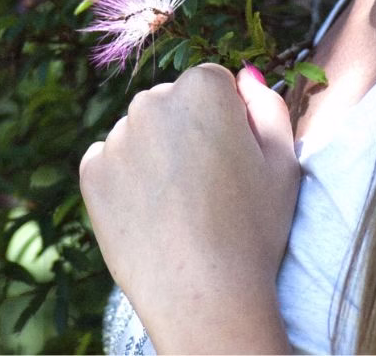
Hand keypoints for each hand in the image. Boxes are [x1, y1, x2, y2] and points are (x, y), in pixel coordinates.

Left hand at [79, 63, 297, 353]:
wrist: (204, 297)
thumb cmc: (253, 229)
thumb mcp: (283, 162)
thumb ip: (268, 107)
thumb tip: (245, 77)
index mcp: (203, 87)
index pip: (214, 84)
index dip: (228, 121)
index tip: (233, 159)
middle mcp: (153, 100)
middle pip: (173, 103)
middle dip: (188, 130)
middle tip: (207, 186)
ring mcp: (118, 136)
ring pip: (141, 131)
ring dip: (156, 152)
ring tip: (179, 206)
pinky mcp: (91, 171)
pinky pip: (110, 159)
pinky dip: (126, 178)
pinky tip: (150, 213)